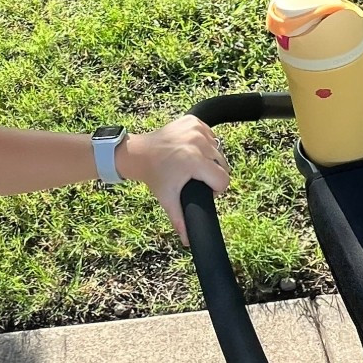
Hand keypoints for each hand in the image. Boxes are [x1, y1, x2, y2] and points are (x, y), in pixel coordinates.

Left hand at [118, 116, 229, 243]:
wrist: (138, 153)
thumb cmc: (154, 176)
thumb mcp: (167, 199)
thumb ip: (180, 220)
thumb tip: (188, 242)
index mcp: (194, 161)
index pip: (223, 179)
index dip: (216, 188)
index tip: (204, 189)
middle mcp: (197, 141)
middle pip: (223, 164)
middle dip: (212, 173)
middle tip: (194, 177)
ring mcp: (196, 128)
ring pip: (218, 149)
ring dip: (209, 158)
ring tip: (191, 164)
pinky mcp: (193, 120)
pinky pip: (210, 135)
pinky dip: (204, 143)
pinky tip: (190, 150)